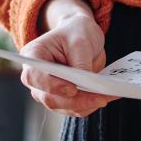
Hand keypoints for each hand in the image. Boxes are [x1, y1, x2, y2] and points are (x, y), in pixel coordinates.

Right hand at [19, 0, 115, 117]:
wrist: (81, 34)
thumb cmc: (76, 32)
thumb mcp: (80, 41)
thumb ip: (81, 63)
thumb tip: (87, 84)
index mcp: (33, 56)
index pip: (34, 77)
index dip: (52, 86)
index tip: (73, 89)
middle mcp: (36, 76)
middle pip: (49, 98)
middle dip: (76, 101)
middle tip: (100, 98)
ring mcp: (47, 89)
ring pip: (62, 107)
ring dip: (85, 106)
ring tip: (107, 97)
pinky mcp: (62, 97)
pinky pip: (73, 108)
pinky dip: (89, 105)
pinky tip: (104, 98)